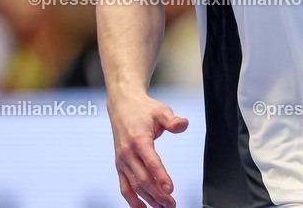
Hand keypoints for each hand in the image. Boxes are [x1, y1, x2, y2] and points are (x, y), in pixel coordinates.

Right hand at [109, 93, 188, 207]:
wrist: (122, 105)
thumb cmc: (142, 109)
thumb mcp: (160, 111)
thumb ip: (172, 121)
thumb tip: (183, 124)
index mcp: (139, 140)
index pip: (150, 162)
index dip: (161, 176)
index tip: (170, 188)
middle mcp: (127, 153)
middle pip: (142, 179)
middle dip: (157, 194)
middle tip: (171, 203)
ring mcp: (122, 161)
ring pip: (134, 186)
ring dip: (148, 199)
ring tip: (163, 207)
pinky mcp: (119, 165)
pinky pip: (124, 187)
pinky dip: (132, 200)